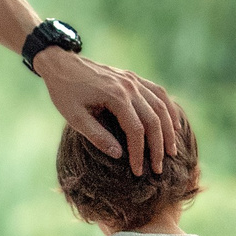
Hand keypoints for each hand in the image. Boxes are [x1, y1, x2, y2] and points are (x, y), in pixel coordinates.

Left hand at [35, 49, 176, 174]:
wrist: (61, 64)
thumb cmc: (65, 92)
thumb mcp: (74, 118)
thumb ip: (97, 136)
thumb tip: (119, 155)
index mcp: (115, 96)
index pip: (136, 130)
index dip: (139, 153)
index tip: (137, 171)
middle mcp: (129, 86)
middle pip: (154, 120)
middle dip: (158, 147)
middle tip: (158, 169)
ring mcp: (133, 80)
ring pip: (161, 106)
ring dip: (168, 130)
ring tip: (172, 151)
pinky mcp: (133, 77)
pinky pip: (158, 92)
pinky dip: (169, 109)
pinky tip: (174, 125)